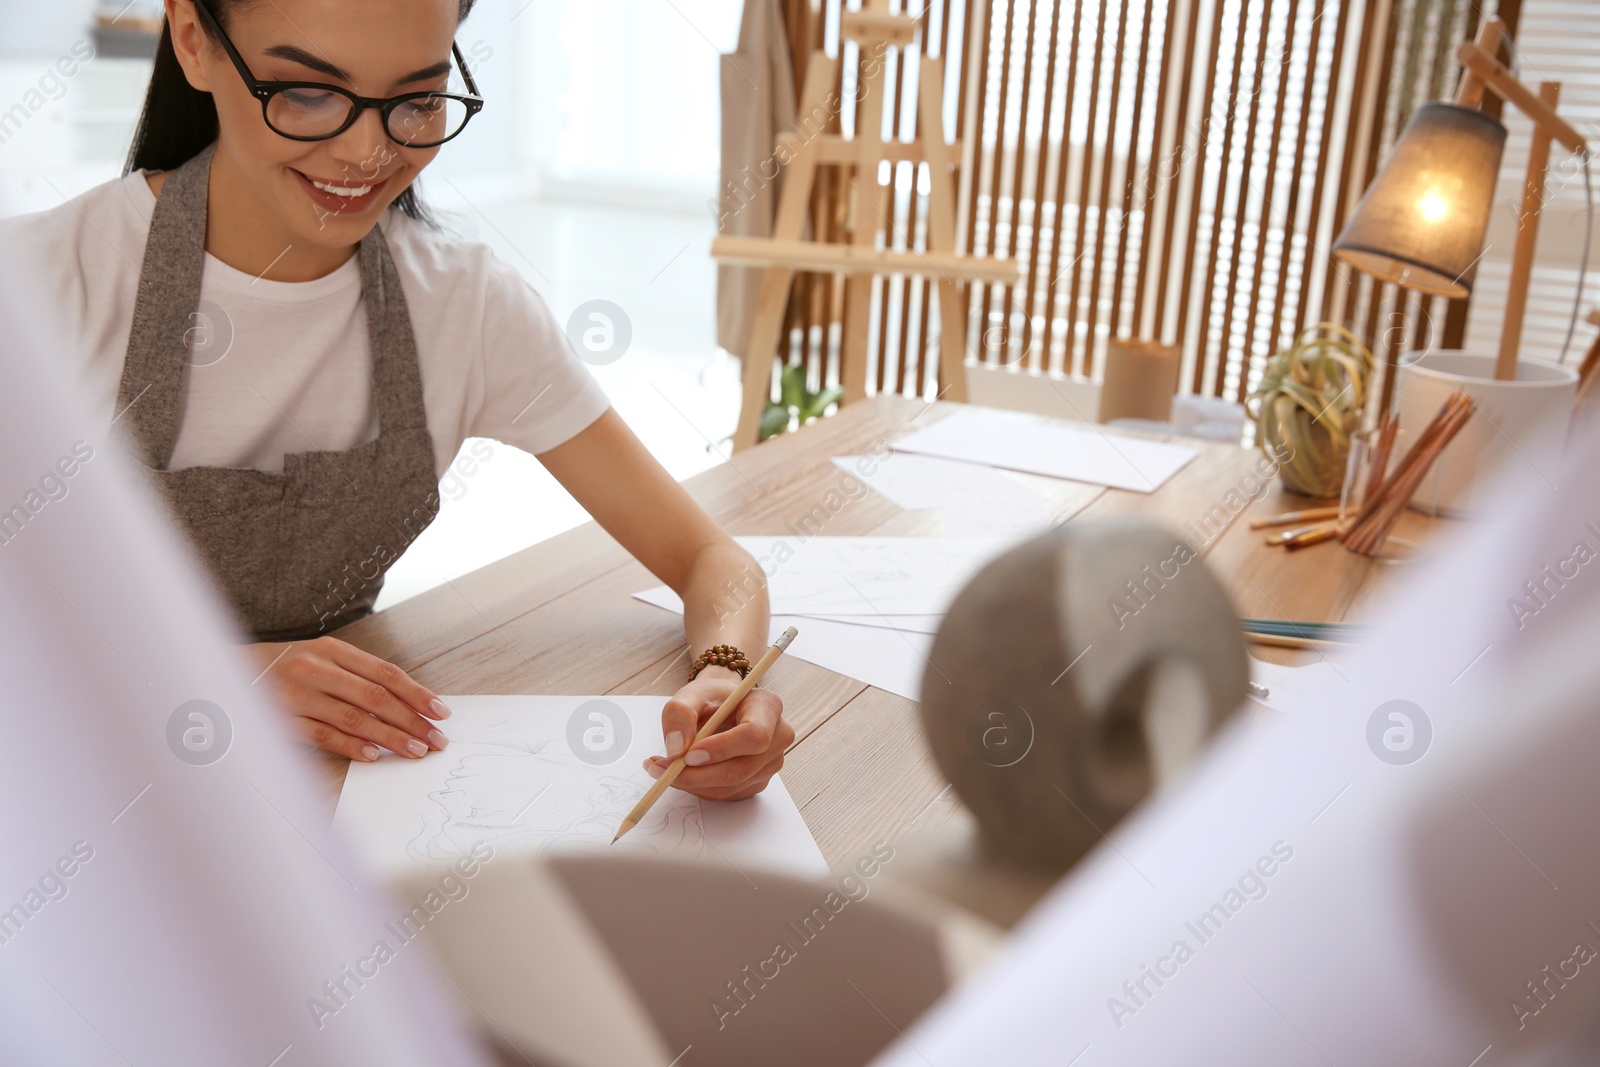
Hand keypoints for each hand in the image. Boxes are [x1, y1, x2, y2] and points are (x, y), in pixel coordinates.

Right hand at [249, 637, 449, 761]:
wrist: (224, 672)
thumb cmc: (285, 667)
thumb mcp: (320, 657)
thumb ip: (357, 675)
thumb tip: (406, 703)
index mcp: (332, 650)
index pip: (385, 673)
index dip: (417, 694)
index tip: (441, 712)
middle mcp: (316, 668)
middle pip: (375, 697)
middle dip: (412, 720)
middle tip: (437, 739)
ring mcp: (297, 695)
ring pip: (353, 718)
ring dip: (389, 737)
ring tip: (415, 750)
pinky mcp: (280, 719)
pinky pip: (322, 735)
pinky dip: (351, 747)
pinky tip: (374, 756)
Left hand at [647, 667, 792, 799]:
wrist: (721, 707)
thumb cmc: (711, 698)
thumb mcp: (690, 695)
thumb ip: (679, 714)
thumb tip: (676, 748)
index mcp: (768, 706)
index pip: (754, 735)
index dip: (722, 749)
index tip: (689, 754)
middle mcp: (778, 736)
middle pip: (741, 768)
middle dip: (697, 774)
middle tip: (663, 768)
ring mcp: (770, 762)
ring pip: (730, 786)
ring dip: (692, 783)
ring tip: (663, 767)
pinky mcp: (757, 781)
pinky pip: (726, 794)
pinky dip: (699, 788)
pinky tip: (683, 772)